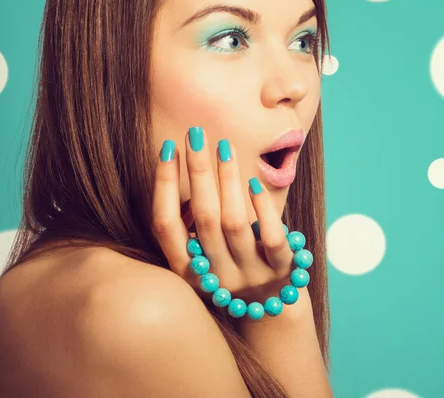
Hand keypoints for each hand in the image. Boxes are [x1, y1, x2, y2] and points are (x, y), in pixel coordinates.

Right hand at [150, 127, 294, 307]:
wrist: (271, 310)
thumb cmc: (231, 265)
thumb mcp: (204, 252)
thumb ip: (193, 222)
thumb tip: (186, 169)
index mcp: (186, 270)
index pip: (165, 225)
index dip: (163, 185)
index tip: (168, 148)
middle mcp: (214, 275)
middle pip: (202, 216)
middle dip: (197, 170)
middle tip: (196, 133)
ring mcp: (248, 276)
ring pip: (234, 222)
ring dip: (228, 179)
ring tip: (224, 146)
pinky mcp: (280, 271)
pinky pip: (271, 238)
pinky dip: (262, 208)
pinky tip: (253, 184)